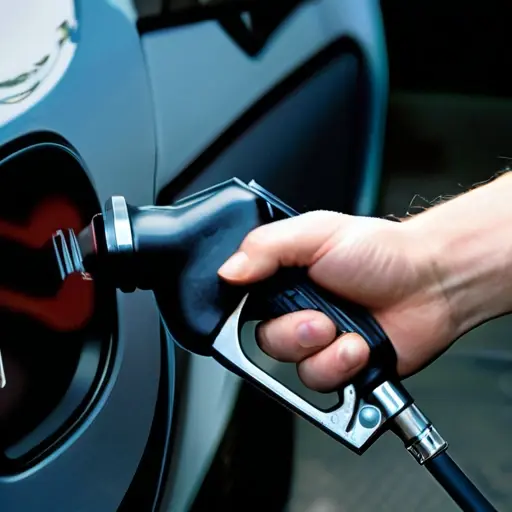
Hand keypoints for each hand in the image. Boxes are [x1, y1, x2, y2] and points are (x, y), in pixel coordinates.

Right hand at [217, 210, 454, 391]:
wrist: (430, 282)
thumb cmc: (381, 251)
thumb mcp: (316, 233)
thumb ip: (266, 247)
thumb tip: (227, 270)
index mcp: (284, 277)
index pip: (242, 300)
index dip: (243, 311)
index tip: (260, 307)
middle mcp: (297, 309)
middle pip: (264, 338)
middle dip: (291, 333)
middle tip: (317, 318)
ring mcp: (318, 339)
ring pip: (290, 364)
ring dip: (318, 350)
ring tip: (344, 331)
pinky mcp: (339, 363)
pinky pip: (319, 380)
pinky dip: (339, 365)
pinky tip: (357, 346)